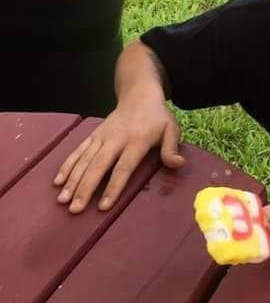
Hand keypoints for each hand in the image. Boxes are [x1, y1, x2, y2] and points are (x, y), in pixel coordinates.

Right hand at [53, 97, 182, 212]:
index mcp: (136, 140)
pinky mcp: (94, 135)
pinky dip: (67, 165)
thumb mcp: (171, 129)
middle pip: (98, 166)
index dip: (113, 187)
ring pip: (84, 160)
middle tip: (75, 209)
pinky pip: (78, 151)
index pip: (123, 167)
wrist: (139, 94)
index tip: (103, 206)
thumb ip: (172, 148)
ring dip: (72, 180)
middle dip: (85, 188)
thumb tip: (178, 165)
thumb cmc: (157, 116)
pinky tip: (58, 181)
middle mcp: (116, 139)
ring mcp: (102, 136)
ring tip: (63, 200)